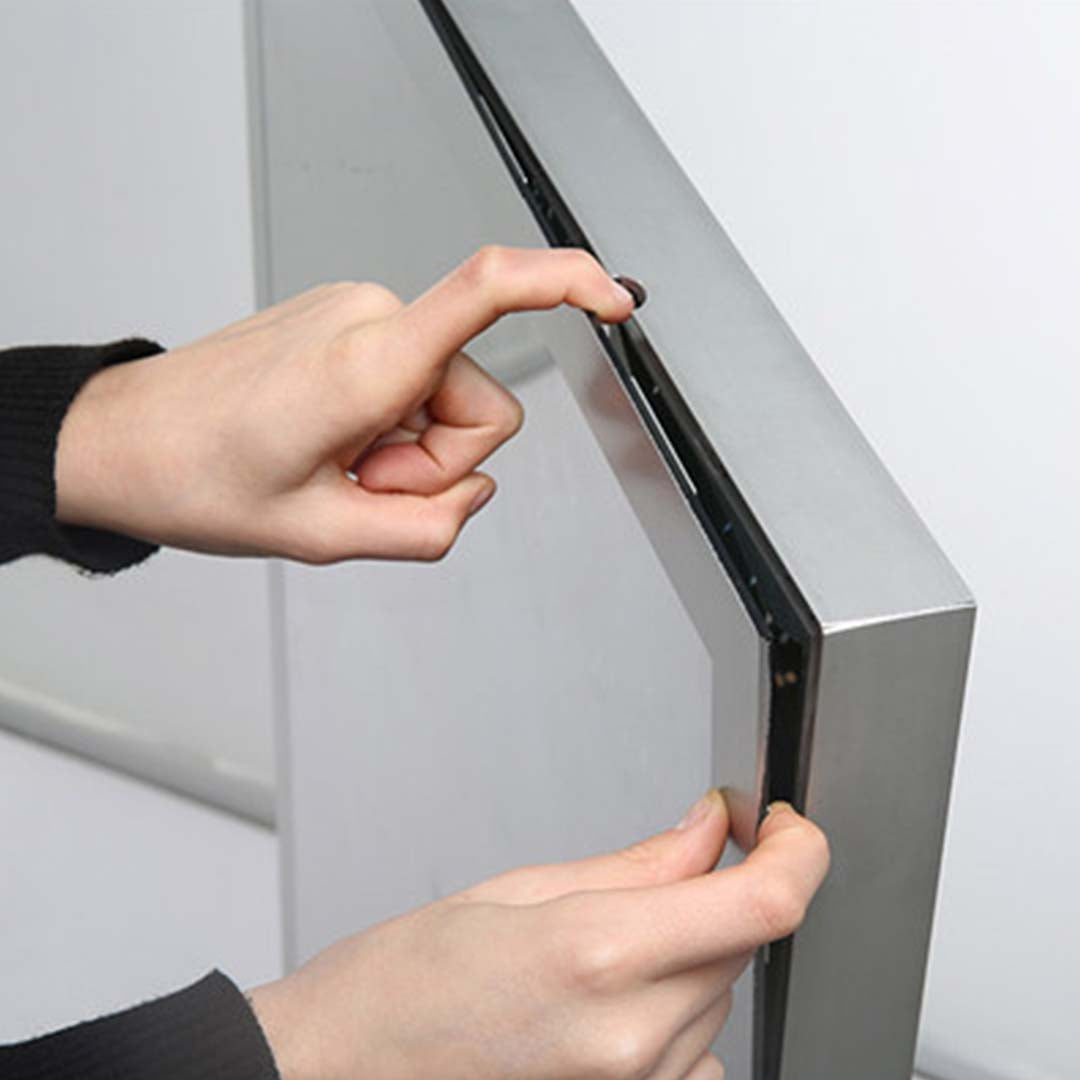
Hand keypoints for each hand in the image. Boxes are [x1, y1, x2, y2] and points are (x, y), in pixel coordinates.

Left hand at [55, 246, 635, 561]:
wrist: (126, 441)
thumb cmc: (199, 477)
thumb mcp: (325, 535)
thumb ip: (428, 527)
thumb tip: (475, 491)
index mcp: (367, 361)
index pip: (488, 290)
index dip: (567, 283)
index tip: (616, 299)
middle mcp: (369, 318)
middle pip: (481, 403)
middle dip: (437, 461)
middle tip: (360, 483)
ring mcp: (355, 313)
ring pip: (445, 397)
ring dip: (406, 448)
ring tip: (335, 465)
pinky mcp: (347, 322)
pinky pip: (410, 381)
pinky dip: (385, 424)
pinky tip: (329, 441)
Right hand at [248, 794, 828, 1079]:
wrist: (335, 1079)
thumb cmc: (396, 989)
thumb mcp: (515, 891)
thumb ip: (634, 866)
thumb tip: (705, 833)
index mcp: (597, 956)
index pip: (764, 904)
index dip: (800, 852)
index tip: (789, 827)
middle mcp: (631, 1040)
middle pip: (741, 944)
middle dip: (721, 892)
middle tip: (677, 860)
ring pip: (719, 997)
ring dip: (693, 955)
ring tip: (604, 947)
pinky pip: (692, 1054)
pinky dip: (671, 1013)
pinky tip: (605, 1002)